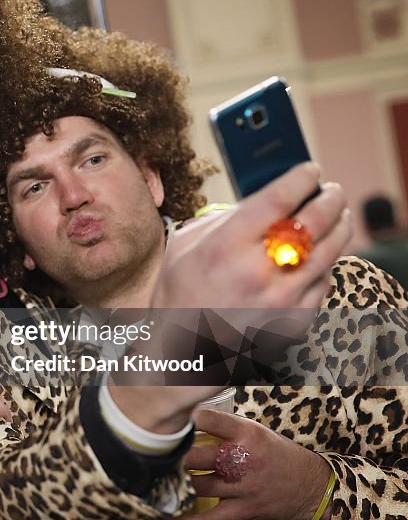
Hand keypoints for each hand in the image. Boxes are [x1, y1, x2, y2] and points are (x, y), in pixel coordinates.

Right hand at [153, 163, 349, 310]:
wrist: (182, 349)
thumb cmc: (179, 291)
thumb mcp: (186, 244)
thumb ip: (225, 218)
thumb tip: (266, 198)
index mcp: (225, 247)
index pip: (277, 200)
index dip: (300, 179)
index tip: (310, 170)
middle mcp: (256, 272)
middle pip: (313, 221)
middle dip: (330, 198)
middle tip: (332, 190)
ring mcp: (279, 300)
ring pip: (329, 252)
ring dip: (340, 226)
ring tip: (339, 215)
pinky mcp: (293, 321)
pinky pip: (323, 283)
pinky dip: (325, 264)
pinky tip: (319, 254)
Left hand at [165, 408, 333, 519]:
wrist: (312, 486)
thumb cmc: (278, 455)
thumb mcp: (256, 431)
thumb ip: (224, 427)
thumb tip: (189, 416)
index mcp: (245, 432)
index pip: (206, 419)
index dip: (182, 419)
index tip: (164, 421)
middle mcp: (242, 458)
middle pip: (195, 455)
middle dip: (172, 456)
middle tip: (152, 455)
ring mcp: (242, 485)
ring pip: (198, 485)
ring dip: (176, 484)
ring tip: (156, 480)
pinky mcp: (244, 509)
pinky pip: (212, 518)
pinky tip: (172, 517)